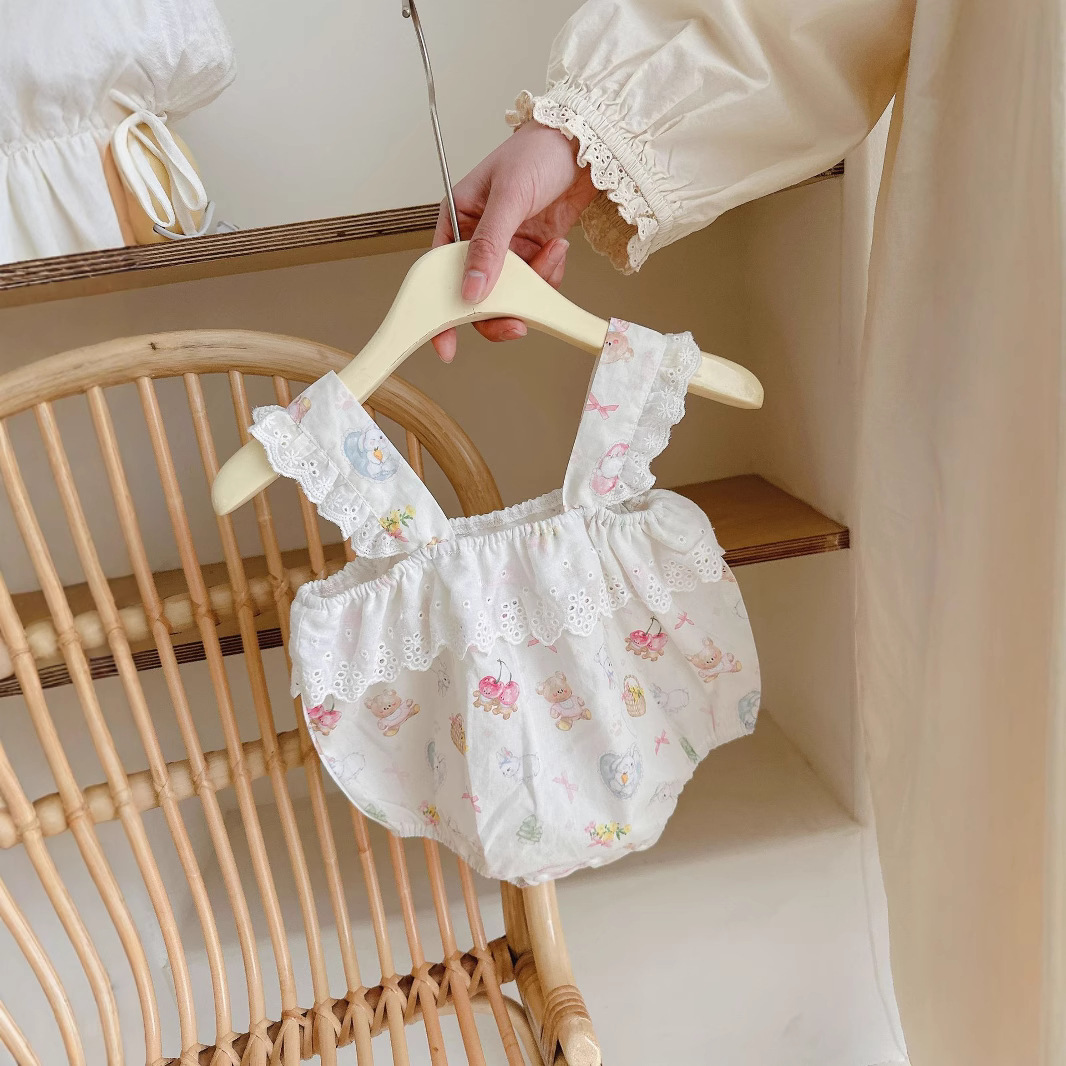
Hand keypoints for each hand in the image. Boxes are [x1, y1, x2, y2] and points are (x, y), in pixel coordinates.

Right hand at [431, 121, 597, 361]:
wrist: (587, 143)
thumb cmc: (539, 152)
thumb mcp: (509, 197)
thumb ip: (490, 245)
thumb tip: (472, 289)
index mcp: (458, 219)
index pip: (440, 273)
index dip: (441, 310)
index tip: (445, 344)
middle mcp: (478, 237)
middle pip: (477, 294)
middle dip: (500, 309)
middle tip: (519, 322)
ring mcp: (508, 248)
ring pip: (511, 293)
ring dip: (534, 285)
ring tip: (552, 253)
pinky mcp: (534, 252)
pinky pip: (536, 283)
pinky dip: (550, 275)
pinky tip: (559, 247)